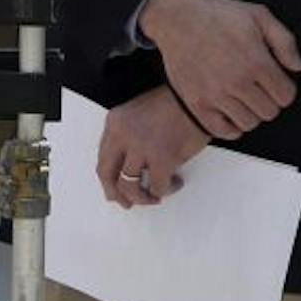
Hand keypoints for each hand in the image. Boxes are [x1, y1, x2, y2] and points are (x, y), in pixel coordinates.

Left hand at [96, 85, 208, 209]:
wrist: (197, 98)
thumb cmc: (174, 104)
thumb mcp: (138, 113)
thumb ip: (126, 136)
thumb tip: (126, 167)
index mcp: (115, 122)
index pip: (103, 158)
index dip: (108, 179)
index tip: (114, 188)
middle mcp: (122, 135)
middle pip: (107, 175)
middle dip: (117, 194)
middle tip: (127, 202)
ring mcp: (141, 147)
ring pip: (129, 186)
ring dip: (143, 197)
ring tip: (155, 196)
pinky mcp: (162, 158)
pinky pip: (158, 187)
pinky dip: (166, 190)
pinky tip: (175, 183)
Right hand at [139, 0, 300, 139]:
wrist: (179, 19)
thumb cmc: (220, 15)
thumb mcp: (259, 16)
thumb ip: (285, 41)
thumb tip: (297, 67)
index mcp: (256, 61)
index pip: (286, 96)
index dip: (285, 89)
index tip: (276, 81)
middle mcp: (237, 82)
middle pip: (269, 112)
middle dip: (270, 100)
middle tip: (260, 88)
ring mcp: (215, 95)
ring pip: (249, 123)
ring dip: (252, 113)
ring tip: (245, 97)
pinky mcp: (197, 104)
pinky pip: (223, 131)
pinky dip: (232, 126)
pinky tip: (231, 110)